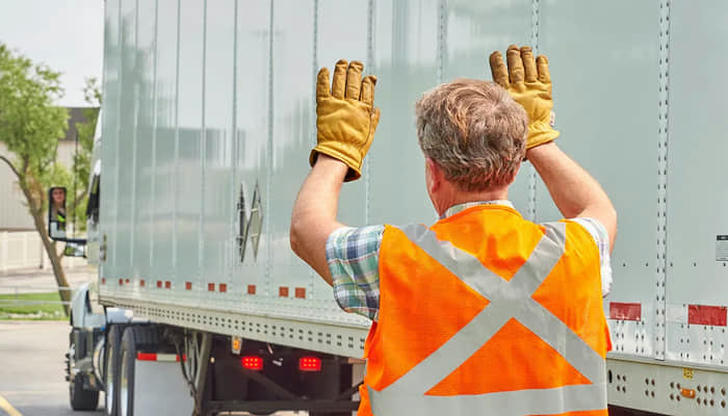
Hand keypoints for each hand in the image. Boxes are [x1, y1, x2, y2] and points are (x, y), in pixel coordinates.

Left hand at [310, 59, 379, 180]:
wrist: (339, 154)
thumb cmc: (354, 147)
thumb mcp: (370, 133)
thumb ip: (373, 119)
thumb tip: (376, 108)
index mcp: (364, 110)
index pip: (367, 89)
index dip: (368, 81)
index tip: (369, 77)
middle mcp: (352, 104)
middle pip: (354, 82)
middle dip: (355, 70)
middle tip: (355, 63)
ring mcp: (338, 104)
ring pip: (340, 81)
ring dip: (341, 70)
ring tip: (342, 62)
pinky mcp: (324, 107)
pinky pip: (323, 89)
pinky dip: (323, 79)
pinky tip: (324, 70)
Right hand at [489, 45, 558, 149]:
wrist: (533, 137)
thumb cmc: (515, 129)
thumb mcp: (503, 113)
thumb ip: (499, 101)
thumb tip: (492, 94)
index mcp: (506, 94)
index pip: (499, 72)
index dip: (497, 62)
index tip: (496, 54)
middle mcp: (519, 89)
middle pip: (514, 66)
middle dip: (513, 55)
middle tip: (512, 48)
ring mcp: (533, 89)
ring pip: (528, 66)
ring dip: (526, 56)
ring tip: (525, 49)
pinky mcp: (545, 91)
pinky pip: (544, 73)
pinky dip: (542, 64)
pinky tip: (540, 57)